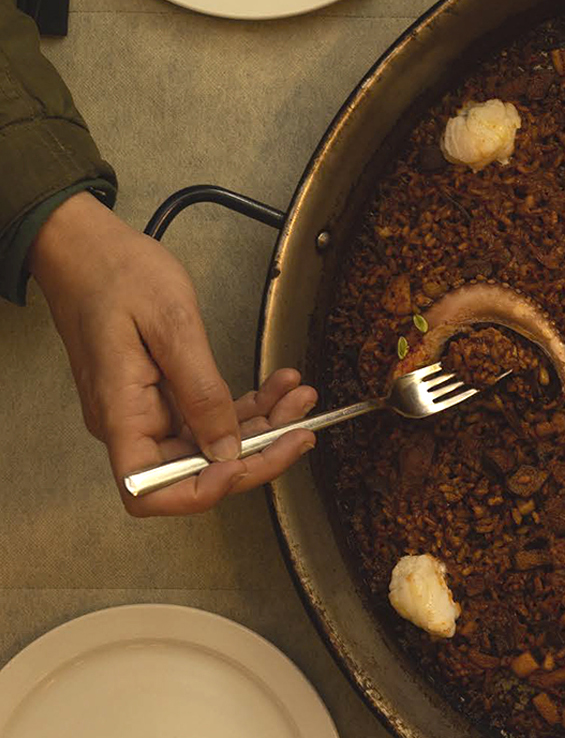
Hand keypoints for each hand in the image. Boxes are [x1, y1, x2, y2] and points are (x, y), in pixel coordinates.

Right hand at [28, 194, 317, 516]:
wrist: (88, 246)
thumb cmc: (116, 274)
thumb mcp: (172, 325)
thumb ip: (201, 391)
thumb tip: (226, 448)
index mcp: (120, 414)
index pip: (150, 491)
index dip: (202, 491)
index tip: (245, 464)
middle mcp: (131, 423)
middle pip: (196, 471)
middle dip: (257, 454)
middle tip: (303, 431)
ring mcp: (149, 412)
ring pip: (213, 443)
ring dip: (263, 426)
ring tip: (300, 396)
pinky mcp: (164, 396)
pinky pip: (211, 415)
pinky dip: (249, 405)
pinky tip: (278, 386)